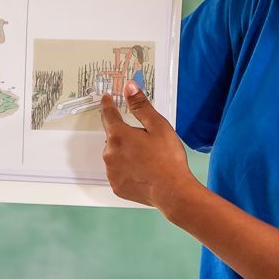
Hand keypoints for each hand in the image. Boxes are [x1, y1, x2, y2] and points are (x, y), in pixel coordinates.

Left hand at [101, 82, 198, 210]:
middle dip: (125, 135)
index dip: (107, 104)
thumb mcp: (158, 125)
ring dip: (125, 153)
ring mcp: (111, 171)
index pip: (108, 114)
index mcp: (119, 135)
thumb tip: (129, 87)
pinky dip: (127, 169)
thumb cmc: (167, 158)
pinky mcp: (116, 186)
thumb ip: (140, 105)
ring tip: (147, 158)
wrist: (172, 191)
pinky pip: (118, 172)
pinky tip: (143, 171)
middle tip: (145, 140)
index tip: (106, 99)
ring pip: (115, 155)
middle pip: (113, 137)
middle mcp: (110, 153)